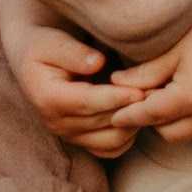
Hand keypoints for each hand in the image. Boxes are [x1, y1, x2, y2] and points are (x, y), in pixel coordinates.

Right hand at [12, 23, 146, 163]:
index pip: (87, 102)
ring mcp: (69, 136)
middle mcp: (57, 123)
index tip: (139, 91)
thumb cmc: (44, 46)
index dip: (115, 98)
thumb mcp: (51, 42)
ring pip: (111, 140)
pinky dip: (128, 137)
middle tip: (157, 94)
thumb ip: (73, 52)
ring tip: (150, 103)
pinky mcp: (81, 142)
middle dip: (131, 110)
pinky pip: (111, 150)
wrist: (34, 62)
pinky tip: (137, 115)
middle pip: (103, 122)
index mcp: (48, 98)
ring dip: (133, 124)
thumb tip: (97, 63)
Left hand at [110, 0, 191, 147]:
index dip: (129, 115)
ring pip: (191, 133)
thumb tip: (117, 83)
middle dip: (154, 119)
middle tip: (146, 95)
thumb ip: (144, 73)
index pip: (149, 116)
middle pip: (169, 133)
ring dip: (176, 120)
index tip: (114, 116)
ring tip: (170, 92)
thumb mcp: (173, 50)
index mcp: (191, 98)